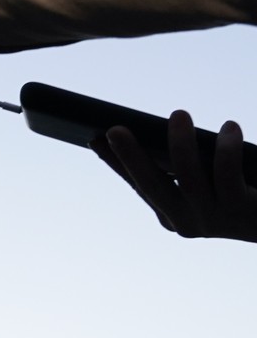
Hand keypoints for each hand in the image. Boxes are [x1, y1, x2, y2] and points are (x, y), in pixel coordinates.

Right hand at [91, 111, 256, 242]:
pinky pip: (226, 174)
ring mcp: (214, 221)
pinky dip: (225, 148)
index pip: (138, 185)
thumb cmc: (247, 189)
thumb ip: (188, 165)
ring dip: (180, 144)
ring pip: (188, 180)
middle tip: (115, 129)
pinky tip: (229, 127)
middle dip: (131, 157)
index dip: (115, 163)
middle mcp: (188, 222)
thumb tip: (164, 131)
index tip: (95, 138)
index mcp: (172, 216)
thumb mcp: (211, 179)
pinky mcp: (242, 211)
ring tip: (178, 114)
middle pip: (153, 187)